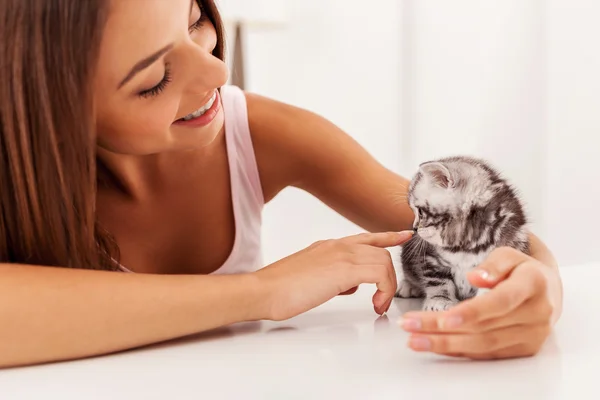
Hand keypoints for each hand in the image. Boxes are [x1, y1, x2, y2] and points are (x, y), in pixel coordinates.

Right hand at [254, 231, 412, 320]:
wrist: (263, 291)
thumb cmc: (279, 289)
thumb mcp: (310, 278)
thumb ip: (331, 277)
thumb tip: (347, 285)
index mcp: (328, 246)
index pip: (366, 238)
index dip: (388, 237)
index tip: (403, 235)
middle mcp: (337, 246)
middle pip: (380, 251)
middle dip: (389, 276)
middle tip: (384, 298)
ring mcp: (341, 254)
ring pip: (383, 261)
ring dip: (387, 286)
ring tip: (378, 305)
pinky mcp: (344, 269)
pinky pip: (380, 274)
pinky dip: (385, 291)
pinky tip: (375, 305)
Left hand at [399, 247, 554, 359]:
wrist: (548, 292)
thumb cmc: (521, 269)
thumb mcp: (509, 254)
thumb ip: (493, 264)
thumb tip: (475, 278)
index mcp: (534, 285)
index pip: (501, 301)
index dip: (473, 312)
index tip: (446, 318)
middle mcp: (536, 314)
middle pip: (484, 326)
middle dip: (442, 328)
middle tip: (409, 325)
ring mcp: (531, 336)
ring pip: (482, 344)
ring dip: (444, 344)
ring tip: (414, 340)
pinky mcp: (522, 350)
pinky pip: (485, 354)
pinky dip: (457, 351)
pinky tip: (434, 346)